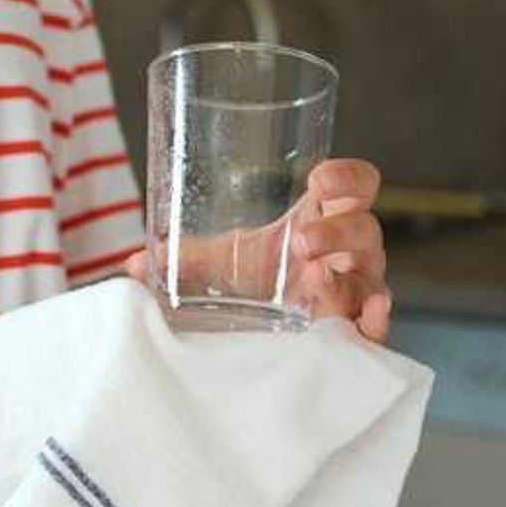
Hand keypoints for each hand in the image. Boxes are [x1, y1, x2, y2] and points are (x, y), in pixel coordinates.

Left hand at [124, 159, 391, 342]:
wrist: (260, 330)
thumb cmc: (252, 281)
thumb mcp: (221, 263)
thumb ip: (182, 259)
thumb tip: (128, 265)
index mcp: (322, 220)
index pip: (355, 185)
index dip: (348, 176)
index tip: (320, 179)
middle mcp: (346, 253)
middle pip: (364, 229)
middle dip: (337, 231)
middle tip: (301, 240)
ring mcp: (355, 291)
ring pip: (371, 274)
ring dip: (348, 272)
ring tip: (318, 276)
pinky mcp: (354, 330)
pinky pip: (377, 327)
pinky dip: (377, 322)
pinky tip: (369, 314)